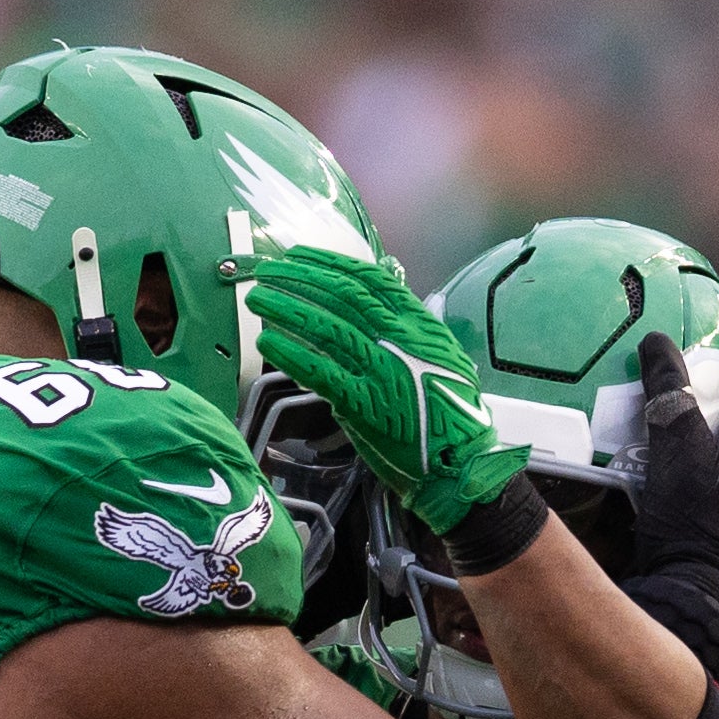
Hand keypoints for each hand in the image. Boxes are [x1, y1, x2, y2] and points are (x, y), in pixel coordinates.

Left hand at [245, 248, 530, 533]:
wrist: (461, 463)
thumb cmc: (450, 415)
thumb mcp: (439, 358)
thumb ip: (406, 334)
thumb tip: (373, 314)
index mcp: (419, 324)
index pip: (368, 280)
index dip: (329, 264)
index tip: (299, 256)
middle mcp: (400, 340)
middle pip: (341, 296)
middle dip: (299, 278)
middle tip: (266, 271)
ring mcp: (382, 370)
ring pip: (327, 327)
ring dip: (287, 308)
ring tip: (258, 298)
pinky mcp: (363, 404)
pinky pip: (320, 371)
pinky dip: (291, 353)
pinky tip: (267, 341)